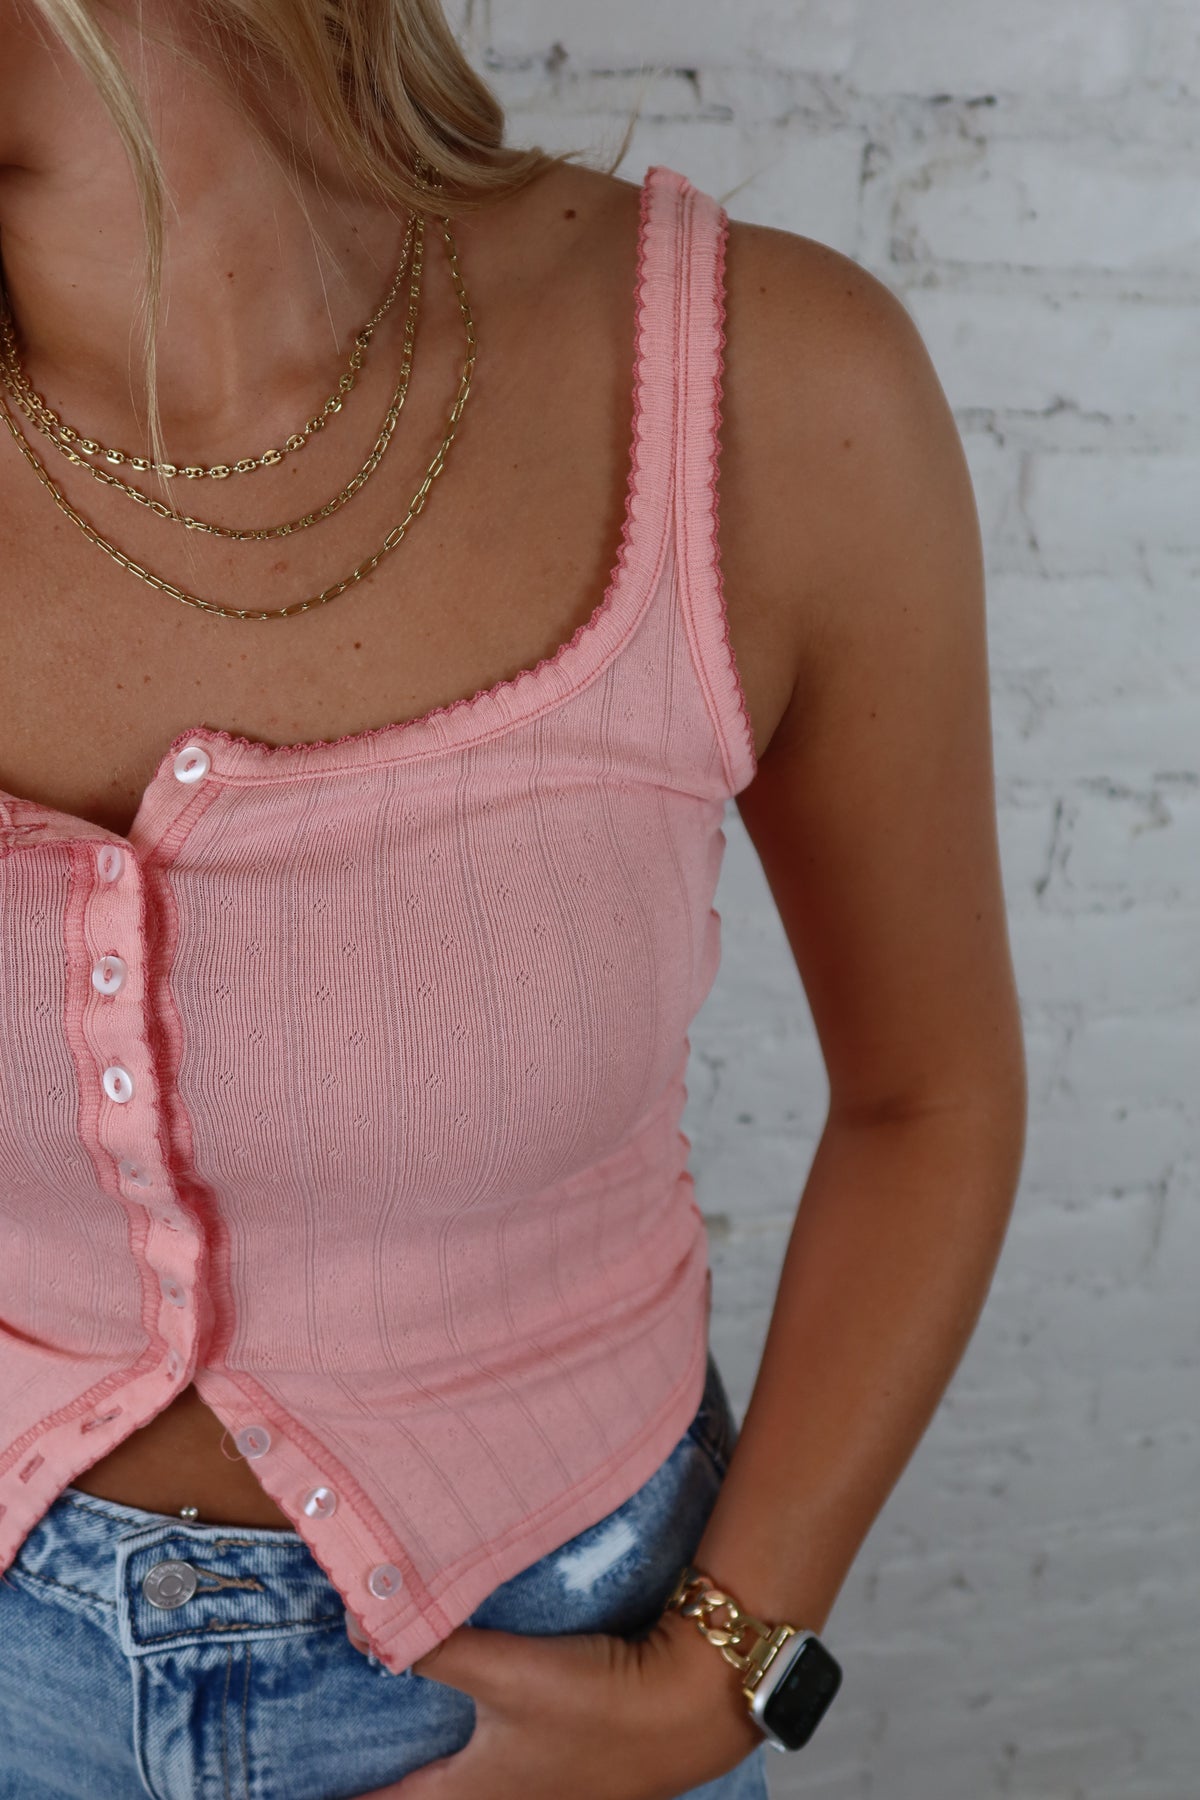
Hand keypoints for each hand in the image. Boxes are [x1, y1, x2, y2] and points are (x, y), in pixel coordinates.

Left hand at [351, 1603, 765, 1798]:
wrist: (687, 1708)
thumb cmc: (597, 1703)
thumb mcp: (504, 1669)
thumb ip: (431, 1643)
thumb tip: (361, 1624)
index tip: (290, 1793)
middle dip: (380, 1787)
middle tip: (335, 1771)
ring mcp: (532, 1798)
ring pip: (455, 1796)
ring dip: (422, 1780)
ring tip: (391, 1757)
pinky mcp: (560, 1778)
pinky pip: (488, 1782)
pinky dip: (462, 1766)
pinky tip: (468, 1734)